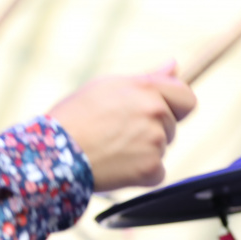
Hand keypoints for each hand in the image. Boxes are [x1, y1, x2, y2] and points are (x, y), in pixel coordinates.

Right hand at [47, 61, 196, 191]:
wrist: (54, 153)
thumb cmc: (75, 116)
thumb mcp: (107, 86)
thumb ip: (147, 78)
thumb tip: (175, 66)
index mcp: (147, 88)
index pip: (186, 98)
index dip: (176, 106)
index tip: (162, 113)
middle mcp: (156, 112)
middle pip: (172, 126)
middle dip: (153, 129)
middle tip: (118, 133)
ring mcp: (155, 141)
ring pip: (161, 148)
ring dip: (144, 151)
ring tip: (111, 148)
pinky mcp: (151, 168)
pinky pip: (157, 172)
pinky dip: (141, 173)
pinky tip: (116, 165)